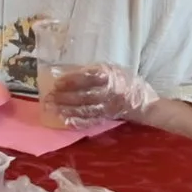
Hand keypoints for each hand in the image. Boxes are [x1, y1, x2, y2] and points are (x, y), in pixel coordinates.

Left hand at [39, 62, 154, 125]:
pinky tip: (65, 120)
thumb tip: (68, 72)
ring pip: (85, 110)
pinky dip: (77, 122)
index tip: (57, 82)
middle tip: (48, 97)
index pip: (88, 78)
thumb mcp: (112, 69)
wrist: (143, 102)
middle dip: (64, 97)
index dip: (71, 80)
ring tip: (51, 108)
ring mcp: (108, 108)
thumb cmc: (125, 81)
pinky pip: (90, 121)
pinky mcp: (106, 119)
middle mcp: (109, 93)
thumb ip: (93, 71)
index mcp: (110, 77)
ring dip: (66, 109)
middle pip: (84, 95)